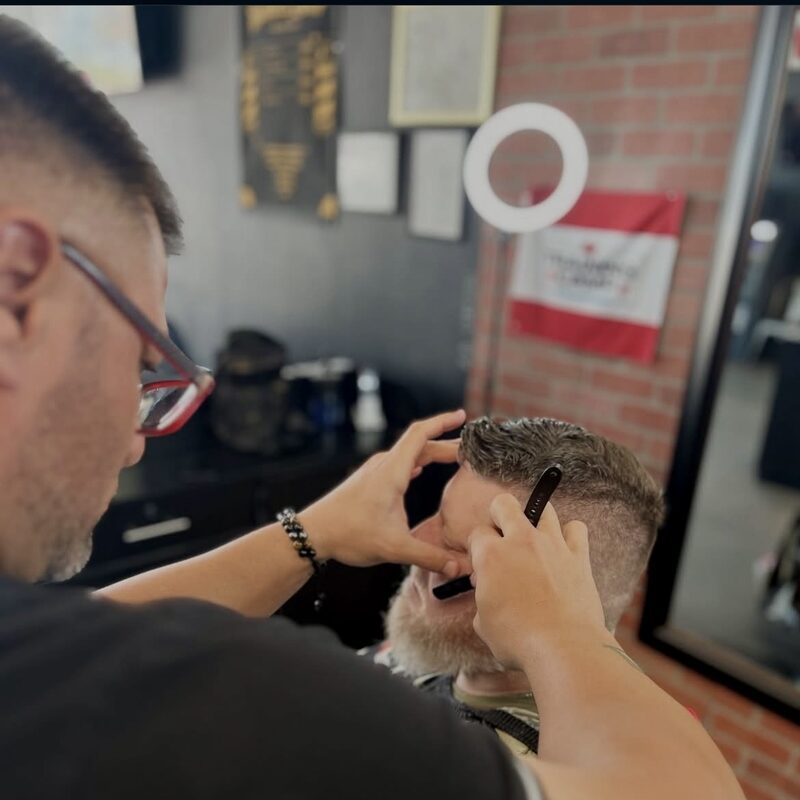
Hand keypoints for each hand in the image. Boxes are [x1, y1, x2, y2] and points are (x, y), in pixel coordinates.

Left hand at [300, 410, 464, 575]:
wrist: (314, 533)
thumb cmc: (349, 534)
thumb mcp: (394, 547)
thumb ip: (428, 556)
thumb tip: (457, 566)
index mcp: (392, 471)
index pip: (420, 434)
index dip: (443, 422)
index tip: (462, 416)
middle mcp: (384, 465)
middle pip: (420, 444)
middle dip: (447, 443)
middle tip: (472, 450)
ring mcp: (375, 471)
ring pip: (409, 454)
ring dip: (432, 452)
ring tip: (453, 458)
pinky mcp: (369, 481)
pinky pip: (398, 464)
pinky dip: (416, 463)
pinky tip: (420, 470)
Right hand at [469, 495, 606, 669]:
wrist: (563, 647)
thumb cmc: (518, 639)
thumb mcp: (484, 623)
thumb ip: (484, 600)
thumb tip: (488, 596)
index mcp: (491, 555)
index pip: (477, 534)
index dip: (477, 548)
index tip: (482, 563)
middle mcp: (520, 541)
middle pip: (505, 504)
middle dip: (499, 513)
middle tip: (502, 532)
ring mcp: (552, 545)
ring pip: (544, 510)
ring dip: (536, 519)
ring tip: (535, 537)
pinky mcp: (578, 556)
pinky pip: (577, 529)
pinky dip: (571, 534)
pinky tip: (565, 547)